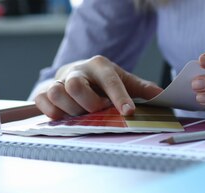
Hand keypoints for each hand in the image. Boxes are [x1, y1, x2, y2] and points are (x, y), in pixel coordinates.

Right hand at [34, 55, 162, 119]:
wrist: (77, 73)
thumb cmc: (103, 80)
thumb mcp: (124, 80)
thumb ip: (141, 88)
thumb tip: (161, 95)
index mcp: (100, 66)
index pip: (110, 81)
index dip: (119, 97)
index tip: (129, 112)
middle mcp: (78, 71)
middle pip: (75, 85)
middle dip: (88, 103)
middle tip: (98, 111)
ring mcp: (59, 81)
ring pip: (57, 93)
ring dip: (70, 109)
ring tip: (80, 114)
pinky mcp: (44, 91)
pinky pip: (42, 101)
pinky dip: (52, 112)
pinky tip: (64, 115)